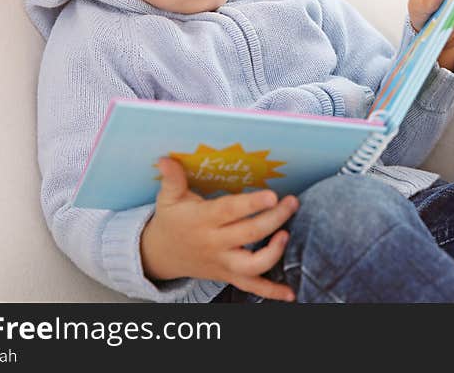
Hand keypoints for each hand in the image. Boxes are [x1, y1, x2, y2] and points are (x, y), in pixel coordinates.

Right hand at [140, 157, 299, 301]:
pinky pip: (252, 287)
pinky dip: (271, 292)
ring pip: (253, 265)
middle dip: (275, 219)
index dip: (251, 204)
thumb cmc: (171, 221)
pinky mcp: (229, 275)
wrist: (161, 255)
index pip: (229, 211)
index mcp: (203, 220)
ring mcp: (223, 262)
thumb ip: (171, 179)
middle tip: (292, 203)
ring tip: (286, 234)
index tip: (272, 195)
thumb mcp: (168, 198)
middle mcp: (215, 243)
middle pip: (250, 234)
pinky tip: (290, 293)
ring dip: (274, 253)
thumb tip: (164, 159)